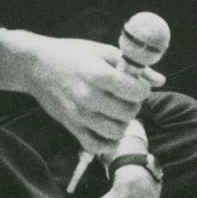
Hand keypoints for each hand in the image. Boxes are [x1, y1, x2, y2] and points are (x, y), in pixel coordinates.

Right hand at [8, 29, 156, 150]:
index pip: (136, 91)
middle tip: (126, 97)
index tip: (137, 85)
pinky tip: (107, 126)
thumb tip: (160, 80)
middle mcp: (88, 97)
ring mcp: (79, 115)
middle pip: (129, 113)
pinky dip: (107, 141)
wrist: (35, 66)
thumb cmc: (71, 54)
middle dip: (134, 105)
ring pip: (116, 131)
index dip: (142, 89)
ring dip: (123, 123)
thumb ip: (133, 66)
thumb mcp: (102, 51)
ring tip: (117, 111)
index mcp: (98, 74)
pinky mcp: (71, 126)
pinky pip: (97, 145)